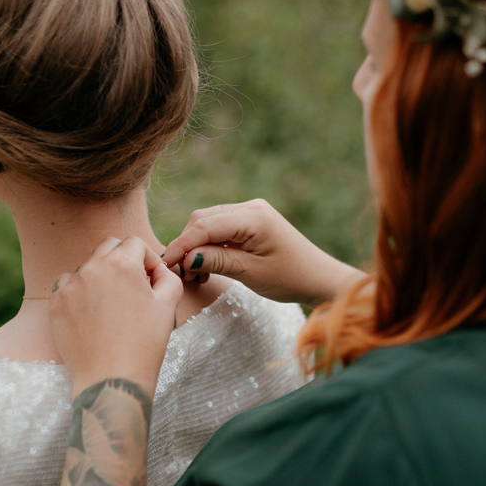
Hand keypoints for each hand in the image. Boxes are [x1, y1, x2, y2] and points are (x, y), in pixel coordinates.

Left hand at [50, 237, 182, 395]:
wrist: (111, 379)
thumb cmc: (144, 344)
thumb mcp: (168, 304)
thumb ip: (166, 275)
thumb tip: (155, 268)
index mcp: (122, 264)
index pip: (134, 243)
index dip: (147, 259)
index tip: (150, 280)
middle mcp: (93, 268)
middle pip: (108, 247)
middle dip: (122, 260)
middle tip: (132, 288)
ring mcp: (70, 286)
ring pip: (87, 266)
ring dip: (100, 276)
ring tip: (111, 306)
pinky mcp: (56, 304)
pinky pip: (67, 285)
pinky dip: (79, 292)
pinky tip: (91, 313)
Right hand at [162, 199, 365, 306]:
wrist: (319, 278)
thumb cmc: (291, 278)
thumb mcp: (250, 273)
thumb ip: (216, 261)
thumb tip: (184, 257)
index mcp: (253, 217)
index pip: (204, 225)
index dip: (181, 245)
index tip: (165, 264)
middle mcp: (251, 207)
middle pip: (203, 220)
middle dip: (187, 245)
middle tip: (180, 274)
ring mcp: (252, 212)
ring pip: (209, 223)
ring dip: (196, 246)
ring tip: (194, 275)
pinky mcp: (252, 221)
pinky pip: (221, 228)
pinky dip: (209, 245)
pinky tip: (207, 266)